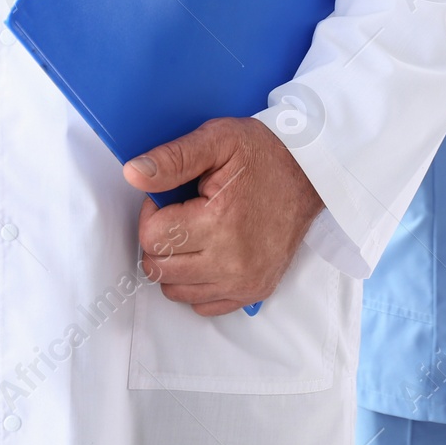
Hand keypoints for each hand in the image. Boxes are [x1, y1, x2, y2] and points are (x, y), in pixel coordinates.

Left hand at [124, 117, 324, 315]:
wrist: (313, 175)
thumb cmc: (264, 154)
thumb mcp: (219, 139)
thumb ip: (173, 157)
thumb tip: (132, 173)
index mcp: (220, 221)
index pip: (151, 237)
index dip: (153, 213)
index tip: (173, 198)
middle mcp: (233, 260)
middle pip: (158, 268)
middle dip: (161, 239)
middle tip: (184, 213)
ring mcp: (244, 281)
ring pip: (175, 290)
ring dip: (176, 263)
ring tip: (197, 233)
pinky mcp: (253, 292)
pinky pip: (201, 305)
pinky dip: (197, 283)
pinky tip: (210, 254)